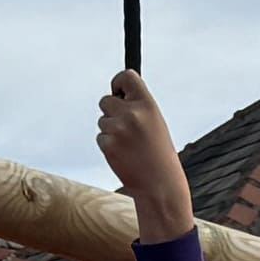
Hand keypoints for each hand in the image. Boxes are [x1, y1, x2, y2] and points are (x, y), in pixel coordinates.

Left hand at [96, 71, 192, 239]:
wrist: (159, 183)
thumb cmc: (159, 154)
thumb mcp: (155, 122)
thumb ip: (138, 107)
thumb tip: (119, 95)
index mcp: (147, 105)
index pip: (126, 77)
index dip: (118, 82)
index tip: (118, 90)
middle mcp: (131, 114)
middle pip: (106, 100)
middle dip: (111, 111)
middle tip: (125, 127)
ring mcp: (118, 129)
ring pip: (102, 121)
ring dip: (111, 131)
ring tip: (129, 145)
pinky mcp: (108, 144)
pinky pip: (100, 137)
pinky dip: (108, 145)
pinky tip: (123, 154)